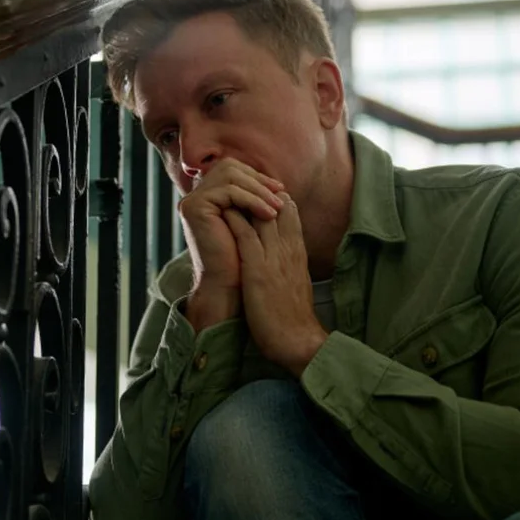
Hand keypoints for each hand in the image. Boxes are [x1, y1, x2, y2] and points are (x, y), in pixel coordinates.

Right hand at [178, 159, 285, 331]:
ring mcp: (192, 200)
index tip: (281, 190)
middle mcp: (197, 196)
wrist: (229, 287)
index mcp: (209, 197)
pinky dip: (251, 199)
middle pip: (230, 167)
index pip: (234, 171)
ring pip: (230, 176)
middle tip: (281, 195)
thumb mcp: (253, 223)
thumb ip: (256, 201)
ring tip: (277, 208)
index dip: (258, 177)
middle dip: (258, 180)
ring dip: (258, 190)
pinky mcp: (193, 207)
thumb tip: (278, 183)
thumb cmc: (243, 260)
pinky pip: (228, 191)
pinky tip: (268, 214)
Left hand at [223, 193, 328, 376]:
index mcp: (298, 251)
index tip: (254, 190)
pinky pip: (246, 235)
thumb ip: (287, 264)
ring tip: (225, 187)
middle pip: (278, 205)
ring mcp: (274, 258)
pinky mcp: (259, 270)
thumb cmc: (293, 317)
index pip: (290, 212)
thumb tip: (276, 256)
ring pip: (261, 214)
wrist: (297, 340)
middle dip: (258, 190)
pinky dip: (234, 219)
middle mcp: (289, 249)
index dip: (272, 196)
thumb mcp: (295, 282)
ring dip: (244, 199)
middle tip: (236, 179)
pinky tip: (220, 210)